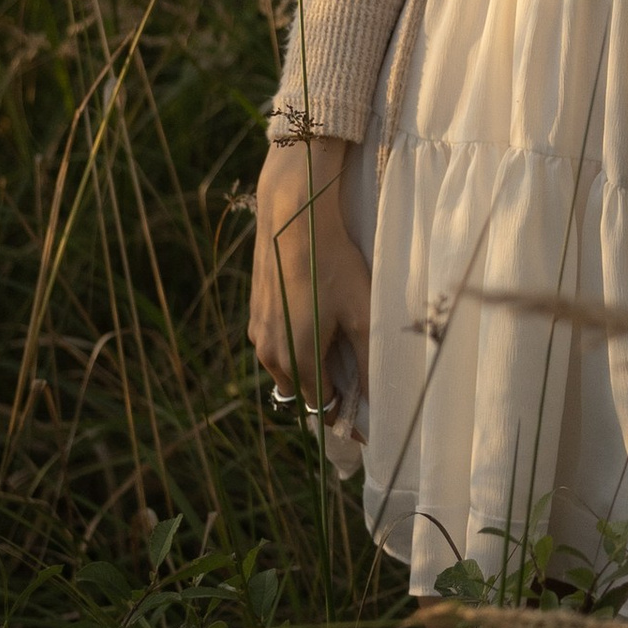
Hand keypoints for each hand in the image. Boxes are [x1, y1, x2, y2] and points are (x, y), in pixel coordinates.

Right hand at [249, 130, 371, 422]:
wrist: (292, 220)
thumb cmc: (332, 265)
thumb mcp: (362, 313)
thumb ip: (369, 363)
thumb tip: (373, 401)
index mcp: (298, 360)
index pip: (319, 406)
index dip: (341, 406)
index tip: (358, 396)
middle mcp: (271, 355)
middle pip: (300, 392)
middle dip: (321, 387)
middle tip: (348, 363)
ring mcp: (258, 335)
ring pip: (283, 369)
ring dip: (304, 364)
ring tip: (330, 335)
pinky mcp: (254, 315)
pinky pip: (273, 345)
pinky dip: (290, 343)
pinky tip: (310, 316)